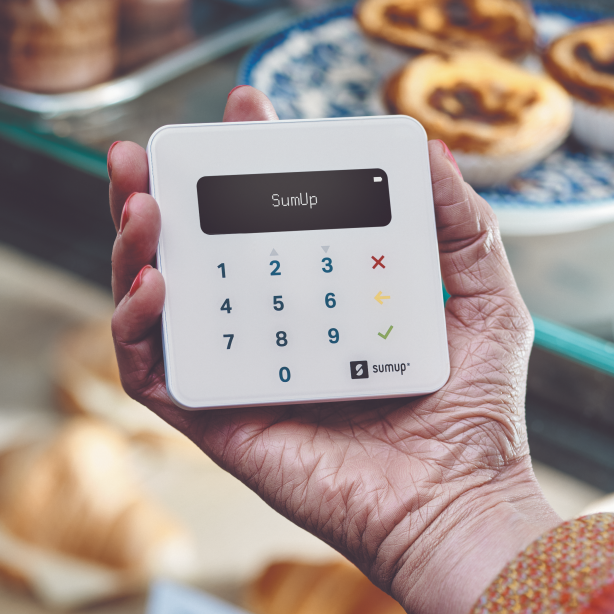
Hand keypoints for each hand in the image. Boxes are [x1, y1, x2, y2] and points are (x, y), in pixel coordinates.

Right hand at [108, 87, 559, 613]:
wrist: (458, 505)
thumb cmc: (474, 415)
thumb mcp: (484, 299)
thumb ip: (461, 225)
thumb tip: (429, 150)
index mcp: (319, 299)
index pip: (262, 217)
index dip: (243, 161)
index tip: (244, 108)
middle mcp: (269, 331)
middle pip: (191, 251)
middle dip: (156, 193)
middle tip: (148, 150)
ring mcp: (237, 375)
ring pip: (152, 304)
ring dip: (129, 248)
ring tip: (142, 206)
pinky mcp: (216, 422)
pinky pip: (150, 371)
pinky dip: (133, 327)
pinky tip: (156, 286)